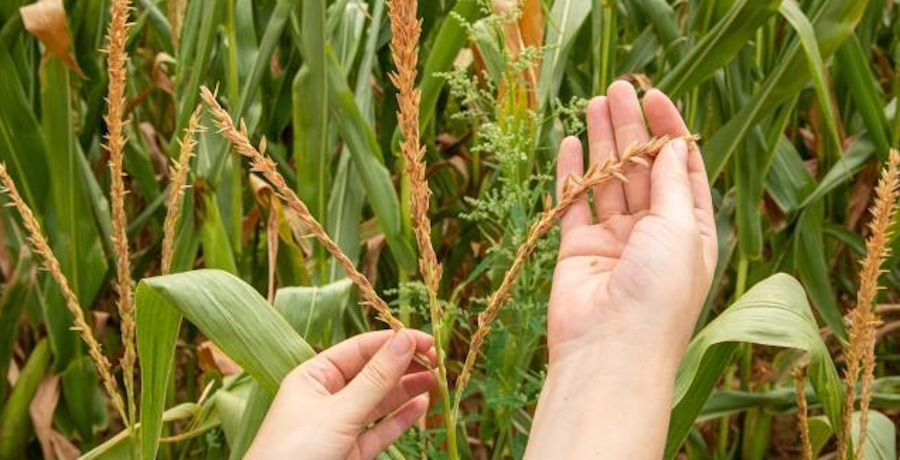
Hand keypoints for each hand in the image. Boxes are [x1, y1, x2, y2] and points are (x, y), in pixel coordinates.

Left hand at [246, 330, 436, 459]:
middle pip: (372, 374)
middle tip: (437, 360)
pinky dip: (401, 418)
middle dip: (403, 366)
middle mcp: (327, 398)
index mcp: (314, 377)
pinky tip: (421, 406)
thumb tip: (405, 341)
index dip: (393, 342)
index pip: (359, 349)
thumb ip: (376, 378)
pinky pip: (380, 430)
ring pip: (380, 401)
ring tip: (436, 380)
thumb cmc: (294, 452)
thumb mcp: (339, 411)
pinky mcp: (350, 452)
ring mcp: (339, 426)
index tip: (425, 340)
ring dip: (407, 390)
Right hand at [548, 81, 716, 366]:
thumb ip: (671, 183)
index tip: (655, 96)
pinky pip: (574, 204)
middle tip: (618, 89)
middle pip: (643, 168)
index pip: (682, 168)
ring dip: (601, 142)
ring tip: (594, 102)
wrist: (611, 350)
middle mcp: (653, 233)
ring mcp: (614, 242)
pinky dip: (571, 174)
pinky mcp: (577, 249)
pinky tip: (568, 144)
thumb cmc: (659, 293)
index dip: (671, 131)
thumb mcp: (679, 229)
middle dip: (632, 129)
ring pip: (608, 181)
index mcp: (690, 230)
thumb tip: (673, 144)